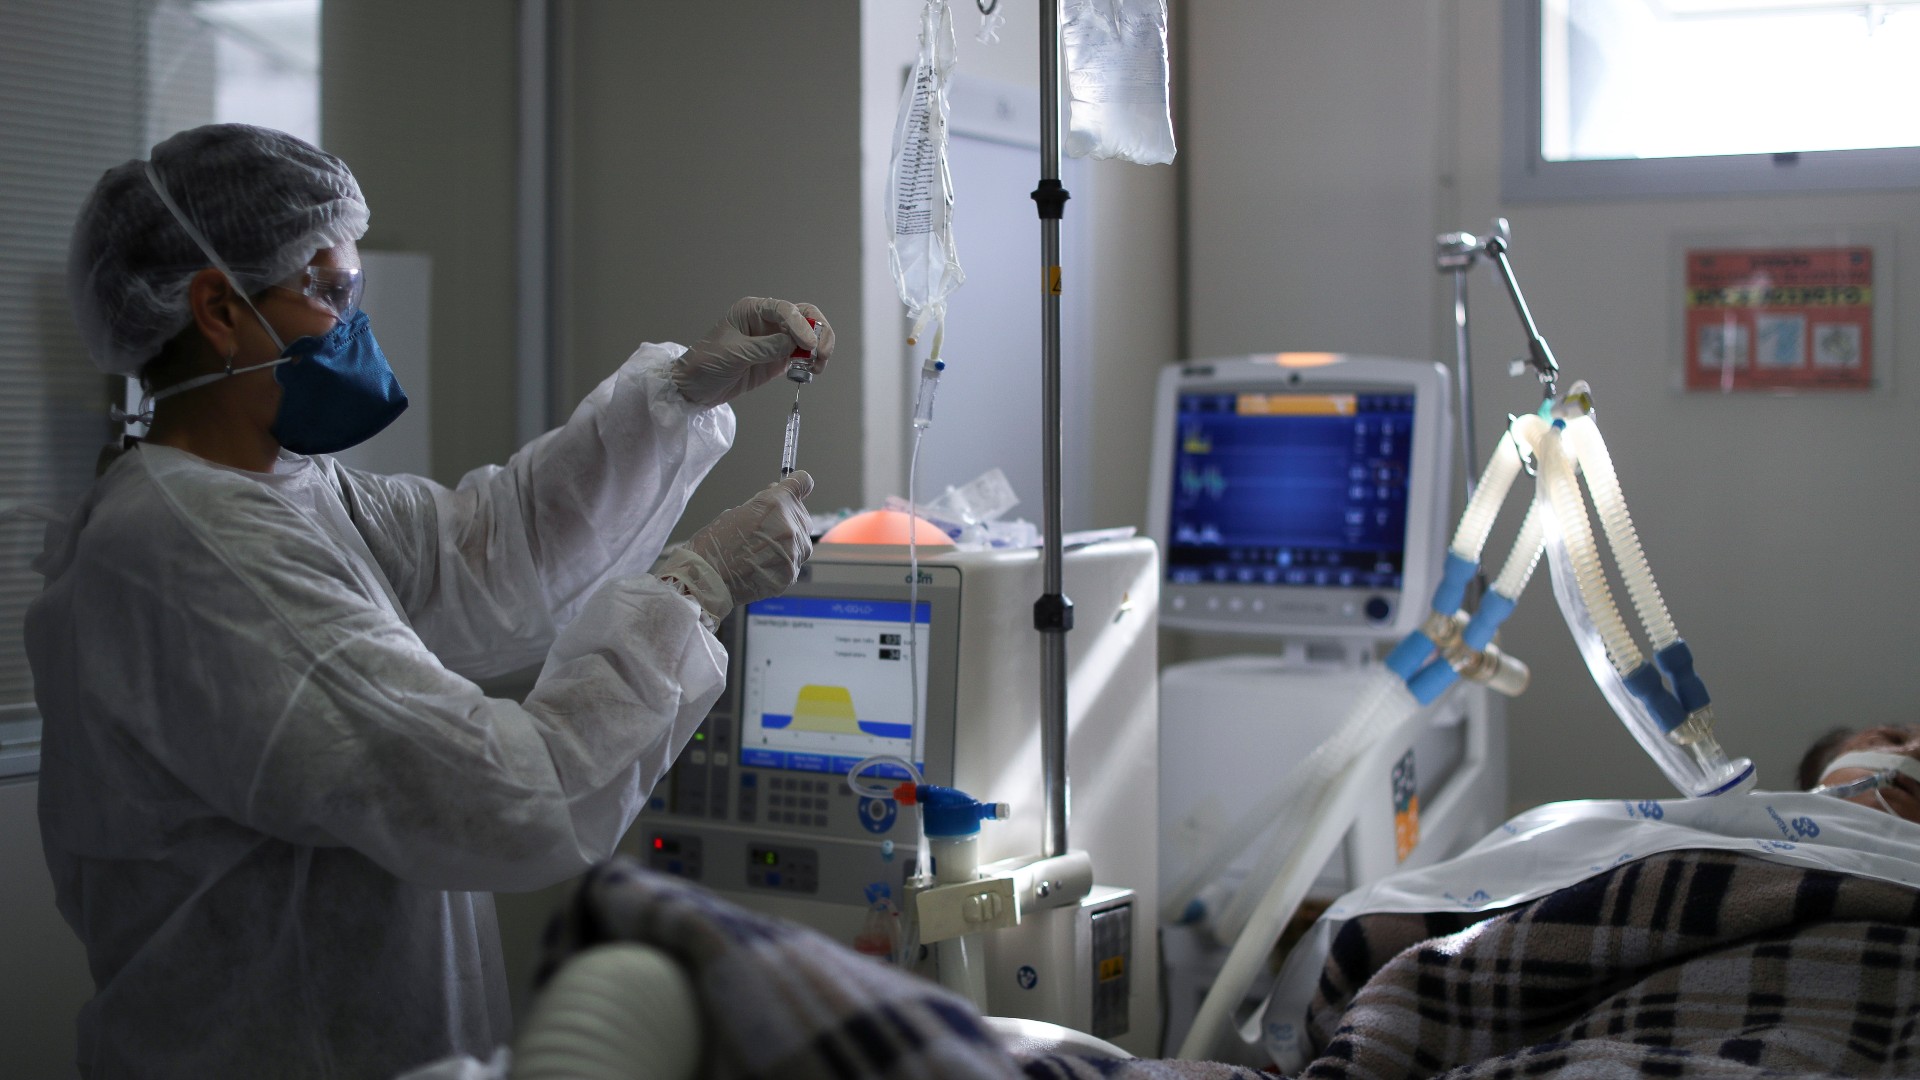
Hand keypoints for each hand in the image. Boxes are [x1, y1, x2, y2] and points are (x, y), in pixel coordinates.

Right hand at [656, 471, 813, 622]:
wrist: (707, 581)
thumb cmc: (714, 544)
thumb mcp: (736, 512)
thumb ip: (762, 505)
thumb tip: (776, 495)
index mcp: (775, 504)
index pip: (802, 482)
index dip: (797, 485)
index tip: (793, 489)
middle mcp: (790, 525)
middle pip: (801, 514)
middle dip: (787, 517)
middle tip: (764, 527)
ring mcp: (794, 552)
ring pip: (800, 540)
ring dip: (786, 541)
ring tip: (759, 550)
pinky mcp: (791, 574)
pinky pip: (792, 561)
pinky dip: (781, 561)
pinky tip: (760, 565)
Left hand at [670, 297, 834, 406]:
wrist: (695, 388)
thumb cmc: (705, 363)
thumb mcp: (734, 354)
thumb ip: (765, 348)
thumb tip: (794, 345)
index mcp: (752, 310)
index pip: (785, 309)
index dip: (801, 324)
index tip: (809, 344)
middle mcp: (767, 320)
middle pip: (804, 316)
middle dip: (818, 332)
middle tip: (822, 353)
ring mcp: (775, 339)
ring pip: (808, 335)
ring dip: (819, 348)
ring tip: (818, 366)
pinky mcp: (778, 358)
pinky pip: (802, 355)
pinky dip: (812, 362)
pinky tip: (810, 372)